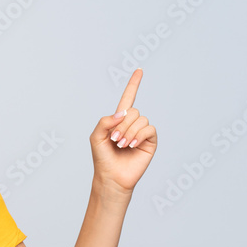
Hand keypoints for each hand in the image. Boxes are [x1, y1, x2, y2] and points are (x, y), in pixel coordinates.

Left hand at [90, 68, 157, 195]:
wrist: (111, 176)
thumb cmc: (102, 158)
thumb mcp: (95, 136)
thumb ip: (105, 121)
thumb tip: (123, 112)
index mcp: (119, 120)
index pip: (128, 98)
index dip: (133, 84)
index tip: (139, 70)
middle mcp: (132, 124)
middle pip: (133, 111)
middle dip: (122, 125)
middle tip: (114, 140)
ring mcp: (142, 132)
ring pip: (141, 119)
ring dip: (129, 132)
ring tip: (121, 145)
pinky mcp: (150, 141)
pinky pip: (149, 129)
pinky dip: (139, 135)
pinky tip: (131, 145)